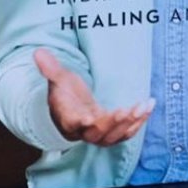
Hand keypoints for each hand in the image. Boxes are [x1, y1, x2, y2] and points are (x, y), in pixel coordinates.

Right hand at [34, 48, 153, 146]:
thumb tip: (38, 51)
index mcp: (68, 118)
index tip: (90, 118)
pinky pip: (126, 133)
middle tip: (129, 109)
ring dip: (131, 123)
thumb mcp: (59, 79)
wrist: (73, 110)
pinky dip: (139, 122)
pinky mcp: (112, 132)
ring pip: (114, 136)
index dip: (81, 122)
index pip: (73, 123)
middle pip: (98, 133)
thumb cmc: (66, 94)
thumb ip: (51, 68)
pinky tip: (149, 107)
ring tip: (144, 106)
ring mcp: (99, 134)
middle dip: (114, 123)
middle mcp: (83, 130)